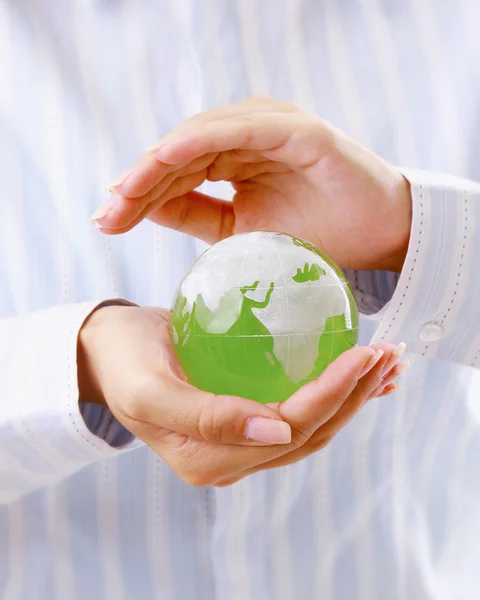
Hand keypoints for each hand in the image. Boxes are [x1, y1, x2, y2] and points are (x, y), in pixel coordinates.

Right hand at [77, 305, 406, 485]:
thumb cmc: (124, 361)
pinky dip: (335, 392)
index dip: (332, 395)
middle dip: (355, 396)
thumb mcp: (149, 389)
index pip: (289, 429)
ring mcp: (242, 444)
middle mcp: (232, 460)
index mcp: (209, 460)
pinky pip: (299, 409)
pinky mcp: (247, 421)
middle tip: (389, 355)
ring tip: (388, 364)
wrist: (109, 352)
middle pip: (311, 431)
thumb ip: (204, 417)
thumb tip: (275, 431)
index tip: (364, 353)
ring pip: (312, 425)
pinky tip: (362, 375)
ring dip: (354, 396)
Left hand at [91, 97, 411, 271]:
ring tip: (125, 192)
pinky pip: (239, 129)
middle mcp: (247, 135)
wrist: (376, 240)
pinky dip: (200, 140)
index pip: (176, 172)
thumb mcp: (241, 233)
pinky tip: (167, 157)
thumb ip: (196, 215)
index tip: (107, 221)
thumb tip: (145, 209)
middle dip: (139, 183)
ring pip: (200, 136)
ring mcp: (271, 127)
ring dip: (159, 162)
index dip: (140, 195)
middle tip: (107, 213)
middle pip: (179, 154)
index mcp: (234, 158)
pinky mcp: (296, 129)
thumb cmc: (316, 237)